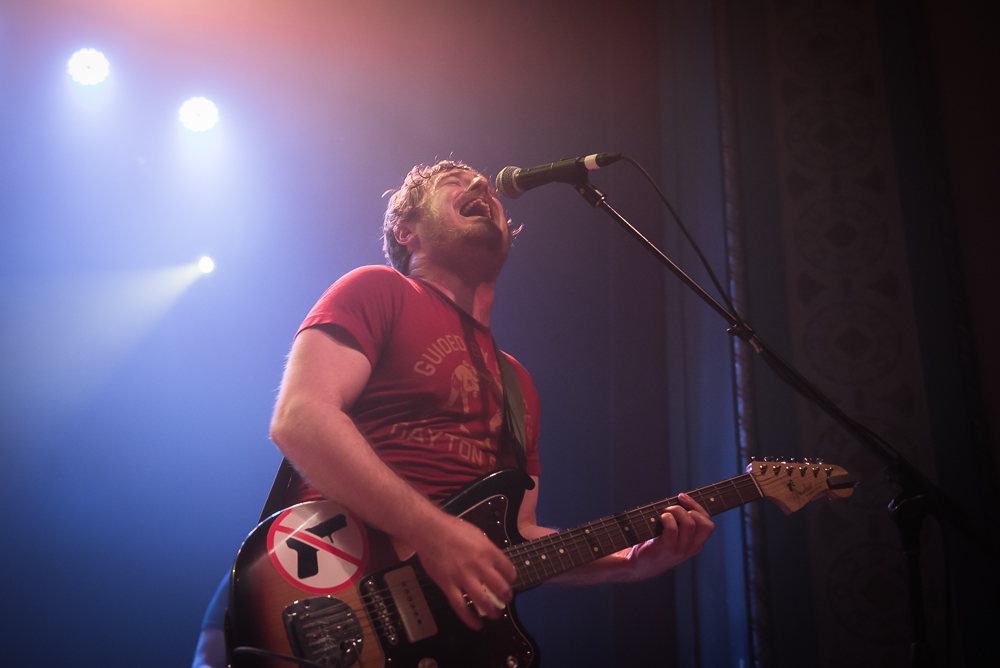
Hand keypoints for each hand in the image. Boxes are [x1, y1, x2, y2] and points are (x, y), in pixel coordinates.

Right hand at [412, 514, 516, 629]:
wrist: (429, 531)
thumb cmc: (452, 529)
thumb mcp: (477, 534)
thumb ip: (487, 550)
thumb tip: (494, 563)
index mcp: (488, 551)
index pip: (508, 570)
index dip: (511, 578)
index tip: (509, 581)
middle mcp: (478, 565)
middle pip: (500, 588)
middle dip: (506, 597)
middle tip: (505, 599)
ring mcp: (463, 577)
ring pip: (483, 601)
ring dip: (493, 611)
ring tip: (495, 614)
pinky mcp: (448, 585)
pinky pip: (461, 607)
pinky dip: (470, 618)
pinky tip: (477, 624)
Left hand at [628, 493, 714, 575]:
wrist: (639, 564)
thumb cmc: (656, 544)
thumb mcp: (675, 535)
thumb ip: (682, 522)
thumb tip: (681, 499)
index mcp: (696, 544)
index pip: (708, 523)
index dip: (697, 507)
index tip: (682, 498)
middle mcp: (691, 548)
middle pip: (705, 525)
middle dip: (691, 509)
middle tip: (674, 507)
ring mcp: (680, 550)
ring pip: (690, 524)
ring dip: (677, 511)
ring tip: (665, 512)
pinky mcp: (667, 549)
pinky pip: (672, 529)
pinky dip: (667, 518)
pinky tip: (660, 519)